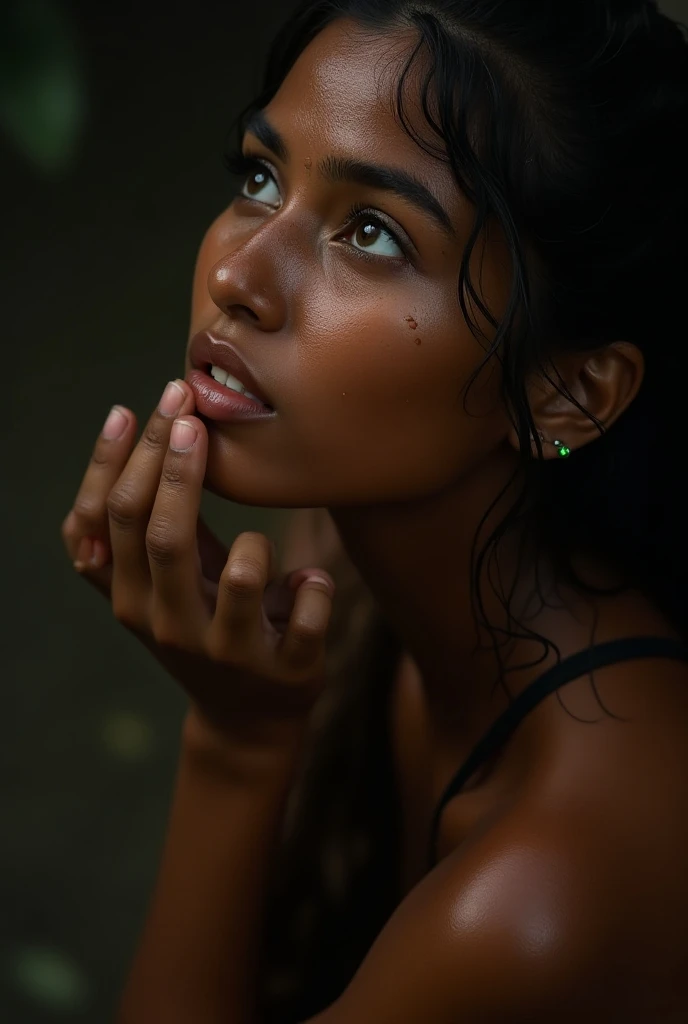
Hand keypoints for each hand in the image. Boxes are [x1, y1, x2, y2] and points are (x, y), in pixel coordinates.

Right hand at [61, 380, 335, 744]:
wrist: (247, 719)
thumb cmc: (203, 625)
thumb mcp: (163, 583)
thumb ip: (144, 525)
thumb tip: (130, 426)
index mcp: (133, 598)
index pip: (111, 519)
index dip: (121, 459)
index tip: (141, 404)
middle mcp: (170, 626)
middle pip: (162, 535)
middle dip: (174, 465)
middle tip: (188, 406)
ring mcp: (228, 652)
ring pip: (242, 575)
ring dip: (257, 547)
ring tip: (258, 549)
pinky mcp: (285, 669)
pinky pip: (307, 613)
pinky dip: (313, 587)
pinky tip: (309, 582)